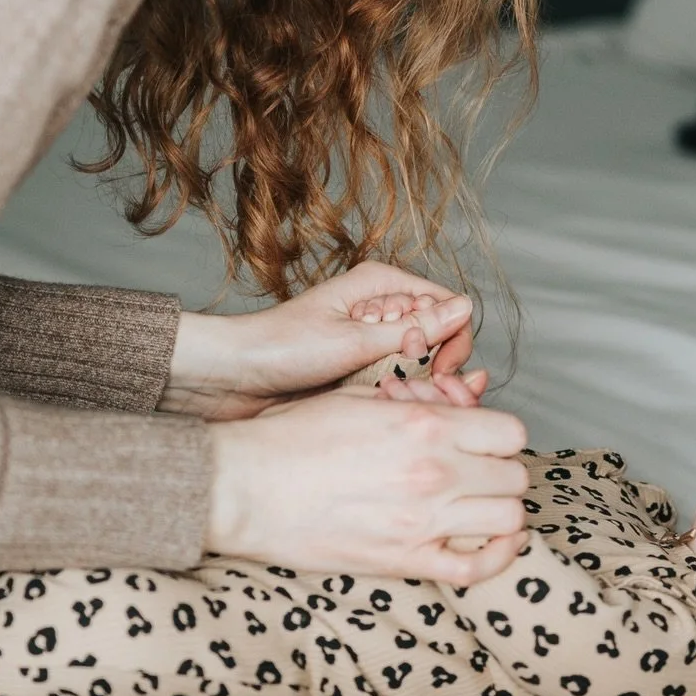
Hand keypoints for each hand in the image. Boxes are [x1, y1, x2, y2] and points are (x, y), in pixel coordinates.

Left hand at [160, 262, 473, 420]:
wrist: (231, 381)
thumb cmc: (279, 348)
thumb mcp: (352, 339)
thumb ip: (413, 328)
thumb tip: (464, 309)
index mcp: (381, 285)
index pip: (449, 306)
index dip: (452, 339)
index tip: (438, 369)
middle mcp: (382, 311)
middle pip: (441, 340)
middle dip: (438, 369)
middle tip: (414, 390)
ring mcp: (372, 344)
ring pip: (422, 368)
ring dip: (418, 388)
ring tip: (390, 399)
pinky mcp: (360, 374)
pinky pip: (397, 386)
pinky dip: (398, 400)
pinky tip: (380, 410)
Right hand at [206, 387, 527, 584]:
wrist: (247, 486)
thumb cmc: (295, 436)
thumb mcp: (362, 397)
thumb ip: (418, 401)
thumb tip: (453, 404)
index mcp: (425, 425)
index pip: (511, 432)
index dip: (501, 435)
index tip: (484, 440)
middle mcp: (434, 471)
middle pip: (515, 476)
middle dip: (501, 470)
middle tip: (478, 471)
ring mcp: (422, 520)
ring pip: (509, 520)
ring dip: (500, 511)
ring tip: (477, 505)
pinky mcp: (403, 560)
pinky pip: (477, 569)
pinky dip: (496, 558)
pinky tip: (492, 543)